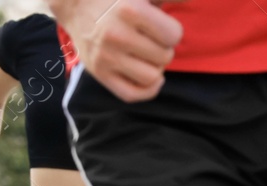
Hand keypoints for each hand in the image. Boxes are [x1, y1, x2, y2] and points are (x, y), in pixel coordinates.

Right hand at [50, 0, 180, 101]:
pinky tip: (150, 77)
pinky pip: (133, 95)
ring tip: (146, 55)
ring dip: (156, 67)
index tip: (160, 26)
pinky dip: (148, 89)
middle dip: (163, 48)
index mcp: (130, 10)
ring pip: (153, 77)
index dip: (172, 31)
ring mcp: (106, 57)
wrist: (75, 4)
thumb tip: (191, 0)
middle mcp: (117, 35)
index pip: (174, 35)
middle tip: (150, 39)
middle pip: (165, 56)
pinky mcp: (99, 73)